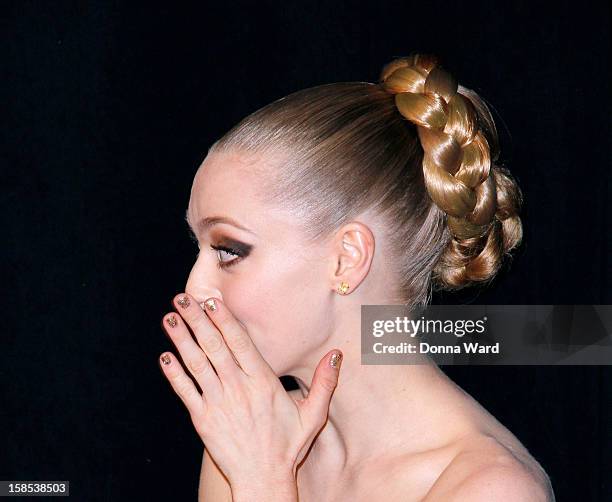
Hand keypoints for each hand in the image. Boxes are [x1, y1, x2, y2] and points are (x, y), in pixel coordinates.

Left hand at [158, 293, 342, 491]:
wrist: (263, 480)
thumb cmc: (288, 447)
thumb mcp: (314, 415)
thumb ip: (325, 383)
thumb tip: (336, 354)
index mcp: (263, 383)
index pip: (240, 343)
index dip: (224, 320)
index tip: (212, 301)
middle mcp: (238, 389)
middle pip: (214, 347)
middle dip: (197, 320)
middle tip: (183, 298)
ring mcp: (218, 404)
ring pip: (197, 365)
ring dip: (182, 340)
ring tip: (170, 319)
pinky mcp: (203, 420)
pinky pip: (185, 392)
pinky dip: (174, 374)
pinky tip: (165, 357)